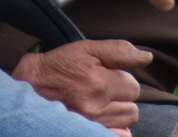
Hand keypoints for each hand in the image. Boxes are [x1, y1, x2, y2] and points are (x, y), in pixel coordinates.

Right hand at [13, 40, 150, 135]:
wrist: (31, 86)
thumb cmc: (59, 65)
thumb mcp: (87, 49)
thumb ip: (119, 51)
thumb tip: (147, 57)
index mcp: (99, 82)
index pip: (133, 87)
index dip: (123, 79)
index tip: (109, 76)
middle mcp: (96, 106)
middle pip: (132, 107)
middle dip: (122, 97)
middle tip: (104, 89)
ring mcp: (90, 123)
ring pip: (125, 122)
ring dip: (117, 112)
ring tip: (100, 101)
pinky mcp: (84, 132)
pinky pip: (116, 135)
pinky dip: (114, 128)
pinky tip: (102, 118)